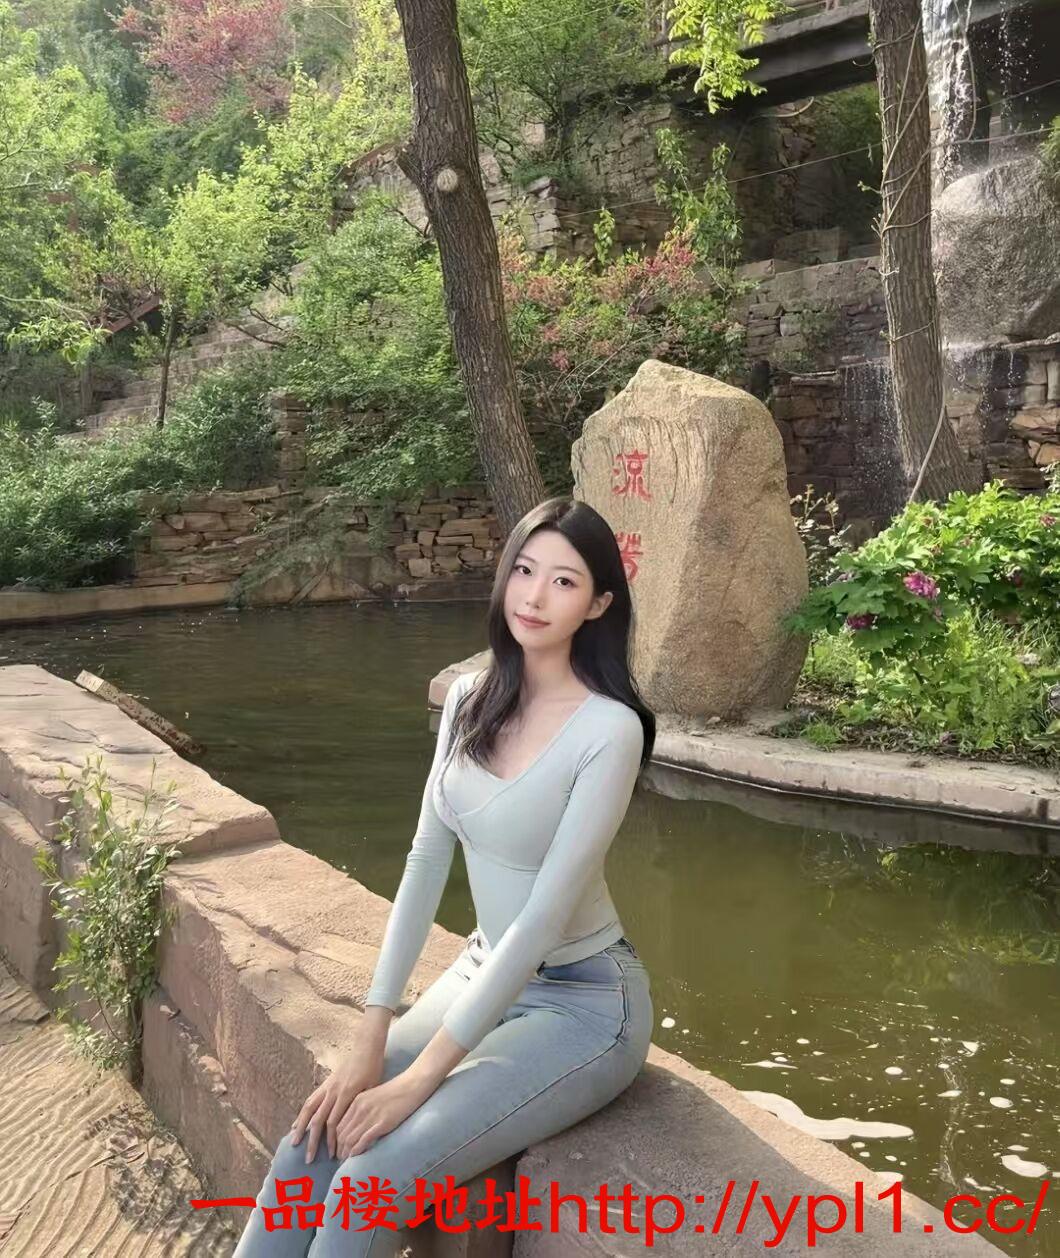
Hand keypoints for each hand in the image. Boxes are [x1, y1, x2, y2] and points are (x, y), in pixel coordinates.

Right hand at [291, 1045, 384, 1163]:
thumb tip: (355, 1128)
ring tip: (294, 1143)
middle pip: (317, 1119)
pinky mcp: (325, 1084)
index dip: (331, 1140)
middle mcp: (332, 1091)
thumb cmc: (373, 1069)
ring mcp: (327, 1087)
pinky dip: (302, 1113)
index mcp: (346, 1094)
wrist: (366, 1048)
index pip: (333, 1122)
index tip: (332, 1155)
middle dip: (312, 1141)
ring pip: (309, 1109)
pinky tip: (296, 1124)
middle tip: (308, 1159)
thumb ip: (361, 1106)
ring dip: (300, 1127)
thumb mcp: (372, 1087)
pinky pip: (310, 1100)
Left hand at [334, 1071, 433, 1159]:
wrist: (411, 1085)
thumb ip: (361, 1109)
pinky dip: (357, 1150)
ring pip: (350, 1139)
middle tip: (339, 1159)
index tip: (337, 1149)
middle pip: (342, 1133)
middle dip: (339, 1148)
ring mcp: (370, 1116)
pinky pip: (364, 1140)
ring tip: (346, 1161)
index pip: (338, 1125)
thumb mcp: (372, 1096)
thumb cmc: (394, 1092)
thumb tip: (354, 1127)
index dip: (335, 1140)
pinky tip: (355, 1157)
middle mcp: (360, 1108)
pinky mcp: (382, 1123)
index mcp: (356, 1101)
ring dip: (346, 1152)